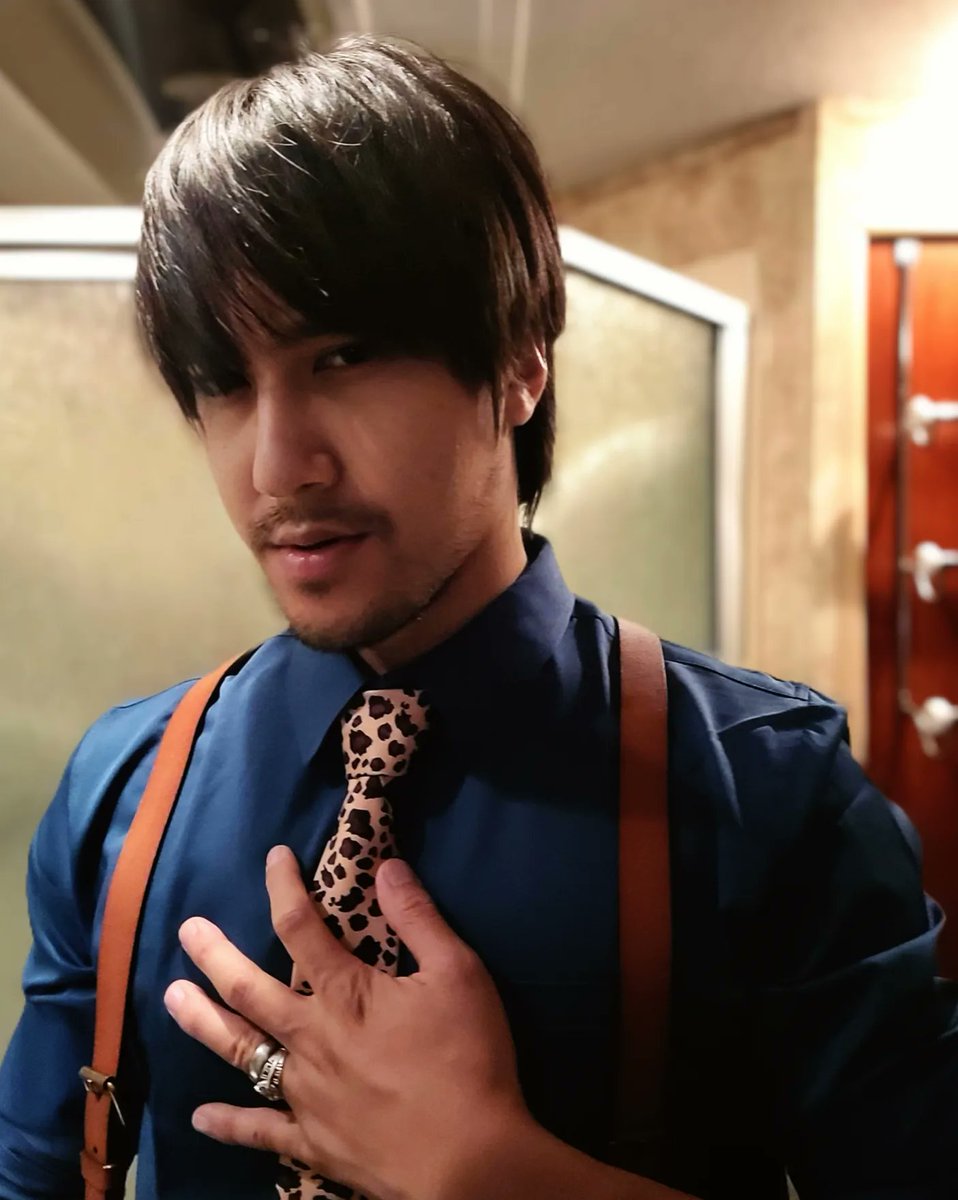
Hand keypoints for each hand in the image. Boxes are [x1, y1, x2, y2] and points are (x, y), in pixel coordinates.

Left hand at [164, 847, 531, 1199]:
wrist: (470, 1162)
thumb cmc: (467, 1059)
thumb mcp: (458, 974)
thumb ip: (419, 918)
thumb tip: (385, 867)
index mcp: (345, 993)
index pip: (301, 926)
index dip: (283, 886)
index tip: (273, 857)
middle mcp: (311, 1037)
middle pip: (249, 989)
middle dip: (215, 955)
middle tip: (187, 930)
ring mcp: (304, 1093)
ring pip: (240, 1051)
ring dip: (202, 1022)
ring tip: (172, 998)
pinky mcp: (311, 1141)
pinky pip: (259, 1130)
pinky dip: (227, 1123)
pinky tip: (200, 1116)